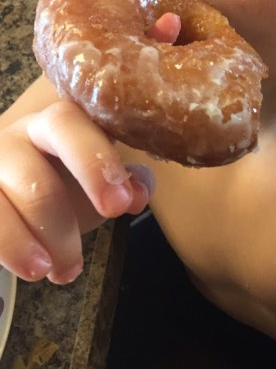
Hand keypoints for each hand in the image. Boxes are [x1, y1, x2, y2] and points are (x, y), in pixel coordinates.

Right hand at [0, 100, 154, 283]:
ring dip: (22, 246)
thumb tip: (138, 194)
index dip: (93, 162)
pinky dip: (4, 249)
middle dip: (56, 221)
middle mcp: (14, 140)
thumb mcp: (97, 181)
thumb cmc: (63, 180)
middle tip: (75, 263)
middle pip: (28, 172)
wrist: (18, 197)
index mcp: (55, 125)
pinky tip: (25, 268)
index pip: (67, 124)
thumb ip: (126, 183)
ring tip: (51, 274)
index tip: (119, 205)